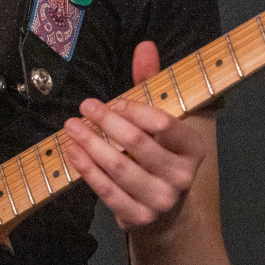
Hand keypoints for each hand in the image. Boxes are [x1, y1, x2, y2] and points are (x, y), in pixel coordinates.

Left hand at [63, 41, 212, 230]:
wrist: (165, 210)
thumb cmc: (158, 153)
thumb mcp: (158, 118)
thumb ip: (150, 82)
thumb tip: (144, 46)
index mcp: (193, 148)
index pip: (164, 124)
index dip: (135, 110)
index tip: (112, 102)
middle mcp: (182, 176)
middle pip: (139, 144)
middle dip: (108, 123)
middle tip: (85, 107)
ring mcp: (162, 200)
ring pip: (121, 168)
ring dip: (92, 145)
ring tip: (72, 127)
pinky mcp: (139, 218)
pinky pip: (108, 192)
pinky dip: (88, 171)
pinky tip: (74, 152)